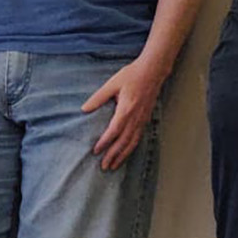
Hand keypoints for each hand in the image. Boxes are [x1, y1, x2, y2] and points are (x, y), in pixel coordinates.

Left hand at [82, 56, 167, 170]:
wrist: (153, 71)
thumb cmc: (132, 75)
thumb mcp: (112, 83)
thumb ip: (98, 97)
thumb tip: (84, 109)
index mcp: (126, 109)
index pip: (114, 131)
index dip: (105, 142)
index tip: (96, 150)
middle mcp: (136, 117)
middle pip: (124, 141)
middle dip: (114, 155)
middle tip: (104, 166)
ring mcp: (142, 119)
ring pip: (132, 142)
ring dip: (123, 155)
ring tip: (114, 165)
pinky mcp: (145, 119)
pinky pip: (138, 137)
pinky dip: (131, 148)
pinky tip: (125, 153)